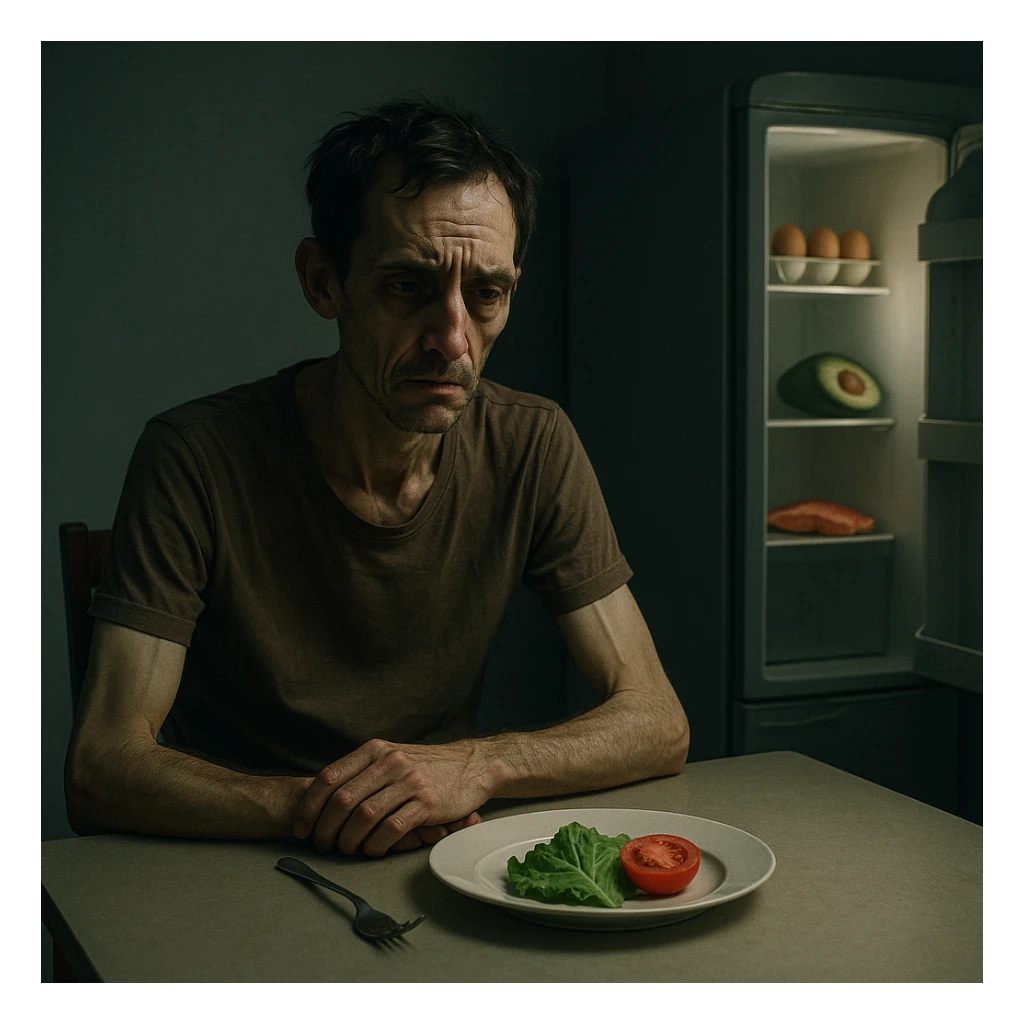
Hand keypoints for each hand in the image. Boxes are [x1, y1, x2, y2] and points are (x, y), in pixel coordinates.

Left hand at [291, 738, 494, 856]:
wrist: (471, 765)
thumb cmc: (426, 767)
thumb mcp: (392, 757)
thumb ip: (362, 771)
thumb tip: (323, 798)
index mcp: (375, 750)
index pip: (330, 777)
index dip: (309, 805)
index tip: (301, 826)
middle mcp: (390, 762)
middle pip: (342, 800)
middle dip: (325, 828)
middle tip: (322, 845)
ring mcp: (409, 781)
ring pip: (364, 816)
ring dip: (348, 840)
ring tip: (346, 850)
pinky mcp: (427, 803)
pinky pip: (391, 829)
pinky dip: (375, 845)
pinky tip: (373, 850)